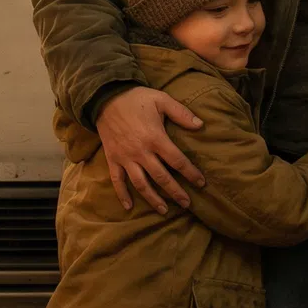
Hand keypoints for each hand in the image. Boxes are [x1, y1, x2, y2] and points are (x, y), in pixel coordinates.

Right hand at [96, 87, 205, 213]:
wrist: (105, 97)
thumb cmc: (136, 98)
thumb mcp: (161, 99)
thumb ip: (181, 113)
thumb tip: (201, 125)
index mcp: (155, 138)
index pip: (177, 161)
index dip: (190, 173)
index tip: (201, 183)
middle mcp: (141, 152)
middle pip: (161, 177)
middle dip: (176, 192)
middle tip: (187, 204)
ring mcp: (126, 158)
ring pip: (141, 184)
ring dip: (153, 199)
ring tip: (164, 210)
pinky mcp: (113, 159)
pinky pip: (117, 180)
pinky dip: (122, 194)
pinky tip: (129, 206)